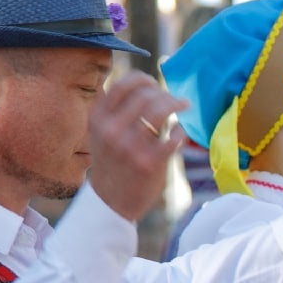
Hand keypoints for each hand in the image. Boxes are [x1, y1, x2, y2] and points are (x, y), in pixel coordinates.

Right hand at [88, 72, 187, 221]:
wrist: (111, 203)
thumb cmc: (112, 164)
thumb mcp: (101, 134)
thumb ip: (115, 111)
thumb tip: (145, 86)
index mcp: (98, 119)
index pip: (124, 84)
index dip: (144, 79)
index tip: (154, 83)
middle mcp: (111, 130)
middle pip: (146, 95)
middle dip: (164, 93)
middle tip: (174, 99)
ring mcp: (131, 147)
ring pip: (161, 109)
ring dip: (177, 103)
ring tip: (185, 104)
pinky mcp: (150, 163)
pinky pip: (174, 135)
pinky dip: (180, 131)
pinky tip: (179, 133)